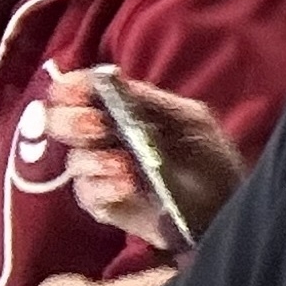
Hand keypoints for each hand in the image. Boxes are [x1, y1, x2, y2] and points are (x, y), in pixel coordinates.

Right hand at [47, 70, 245, 249]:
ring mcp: (100, 173)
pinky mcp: (103, 204)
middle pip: (60, 123)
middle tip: (96, 127)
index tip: (74, 91)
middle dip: (72, 122)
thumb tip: (111, 78)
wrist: (225, 207)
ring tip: (124, 165)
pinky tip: (126, 187)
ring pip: (75, 160)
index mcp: (122, 110)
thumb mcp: (190, 119)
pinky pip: (87, 194)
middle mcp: (103, 138)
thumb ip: (150, 101)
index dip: (70, 87)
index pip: (80, 92)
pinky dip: (104, 188)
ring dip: (95, 160)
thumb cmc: (211, 157)